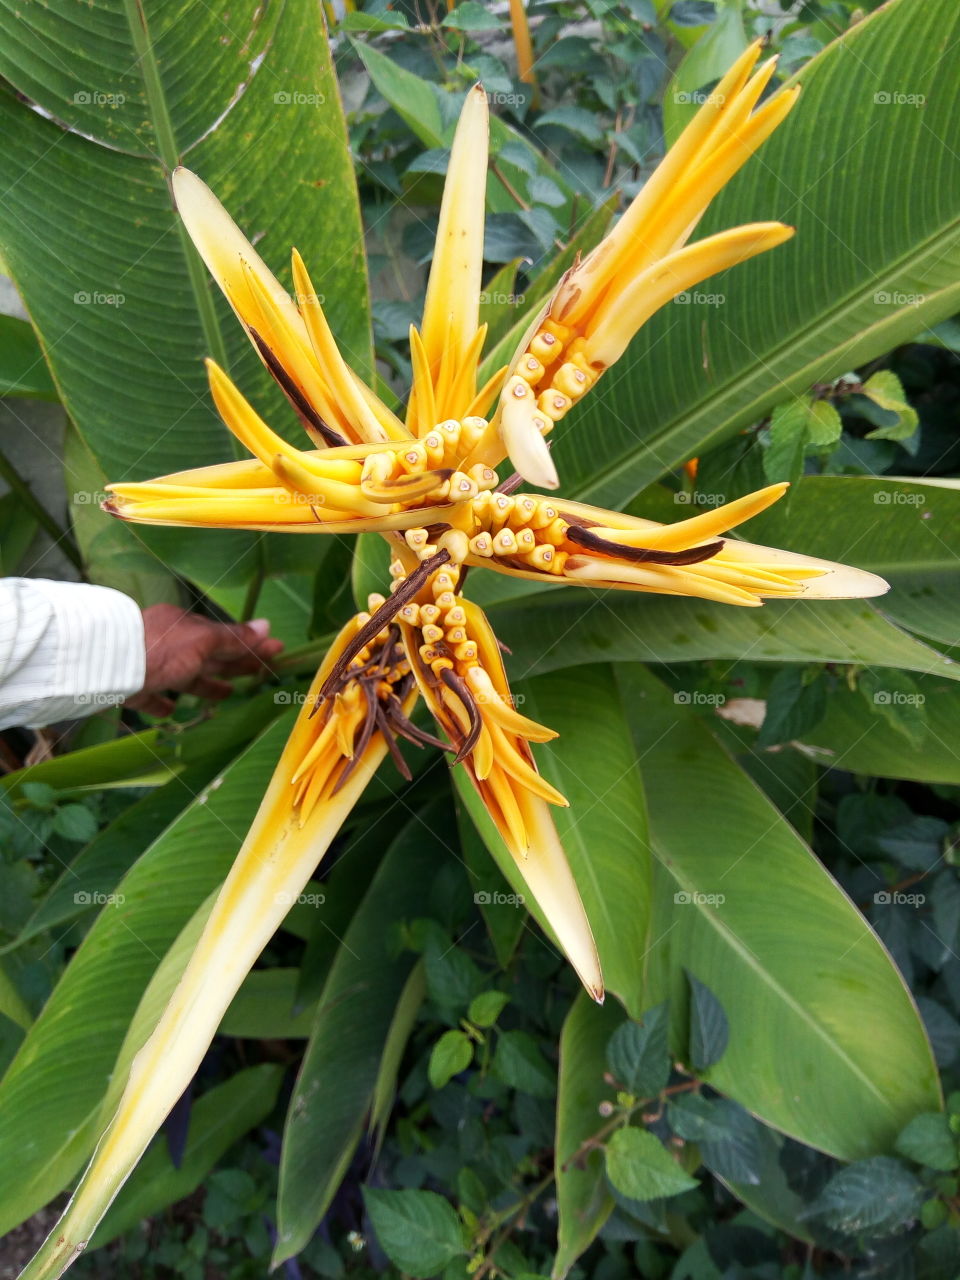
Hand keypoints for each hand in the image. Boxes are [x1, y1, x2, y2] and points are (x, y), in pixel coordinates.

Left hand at [125, 605, 283, 716]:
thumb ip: (232, 638)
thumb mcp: (201, 641)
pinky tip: (171, 712)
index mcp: (185, 627)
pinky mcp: (131, 689)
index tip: (276, 652)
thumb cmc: (159, 649)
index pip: (224, 637)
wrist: (105, 665)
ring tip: (227, 696)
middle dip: (234, 664)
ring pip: (183, 677)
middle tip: (260, 674)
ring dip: (206, 685)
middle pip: (207, 657)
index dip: (251, 646)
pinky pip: (151, 697)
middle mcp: (168, 644)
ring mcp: (148, 667)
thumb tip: (267, 626)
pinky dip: (163, 704)